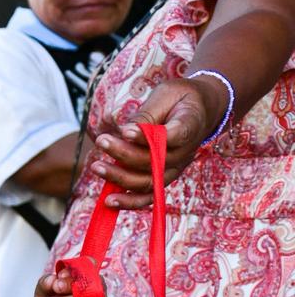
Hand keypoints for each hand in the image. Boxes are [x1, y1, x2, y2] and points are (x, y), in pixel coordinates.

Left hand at [90, 77, 225, 208]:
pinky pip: (148, 196)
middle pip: (154, 161)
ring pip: (148, 182)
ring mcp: (175, 169)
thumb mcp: (165, 95)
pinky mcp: (164, 178)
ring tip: (96, 167)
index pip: (171, 136)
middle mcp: (184, 153)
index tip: (125, 130)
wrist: (201, 110)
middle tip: (102, 141)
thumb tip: (125, 132)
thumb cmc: (179, 99)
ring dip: (120, 177)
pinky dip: (129, 201)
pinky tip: (108, 201)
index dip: (146, 137)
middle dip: (123, 153)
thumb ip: (147, 115)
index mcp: (190, 126)